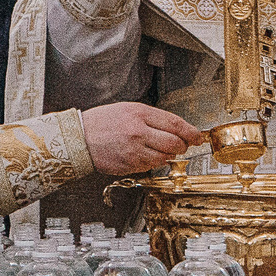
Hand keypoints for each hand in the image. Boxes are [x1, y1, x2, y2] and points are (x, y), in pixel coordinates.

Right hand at [81, 103, 204, 175]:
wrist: (78, 138)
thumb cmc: (102, 122)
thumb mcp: (128, 109)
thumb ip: (153, 118)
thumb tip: (176, 129)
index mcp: (139, 113)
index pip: (175, 124)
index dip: (191, 132)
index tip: (197, 136)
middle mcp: (138, 132)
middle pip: (174, 143)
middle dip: (182, 145)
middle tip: (181, 144)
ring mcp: (133, 151)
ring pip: (164, 157)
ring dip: (167, 155)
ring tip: (159, 149)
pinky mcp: (129, 165)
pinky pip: (151, 166)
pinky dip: (153, 162)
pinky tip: (145, 154)